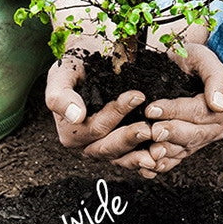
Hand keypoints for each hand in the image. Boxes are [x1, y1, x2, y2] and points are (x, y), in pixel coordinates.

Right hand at [45, 33, 160, 177]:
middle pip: (108, 148)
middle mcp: (87, 144)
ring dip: (140, 156)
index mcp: (70, 131)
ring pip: (122, 158)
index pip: (94, 128)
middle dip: (129, 138)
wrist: (90, 62)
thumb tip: (75, 116)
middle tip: (148, 128)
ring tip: (159, 149)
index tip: (136, 96)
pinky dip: (146, 161)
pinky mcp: (122, 146)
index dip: (115, 115)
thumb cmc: (75, 66)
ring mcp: (105, 147)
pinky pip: (133, 159)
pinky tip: (162, 158)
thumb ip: (60, 95)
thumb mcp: (61, 74)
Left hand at [142, 42, 222, 173]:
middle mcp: (217, 126)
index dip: (175, 111)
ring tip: (149, 151)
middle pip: (193, 134)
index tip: (152, 108)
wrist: (180, 67)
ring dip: (166, 152)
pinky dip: (163, 164)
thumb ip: (216, 78)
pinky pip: (176, 159)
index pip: (199, 112)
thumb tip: (219, 104)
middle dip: (170, 133)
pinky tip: (149, 167)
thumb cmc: (191, 58)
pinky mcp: (188, 147)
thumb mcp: (204, 58)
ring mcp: (203, 139)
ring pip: (184, 150)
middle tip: (150, 131)